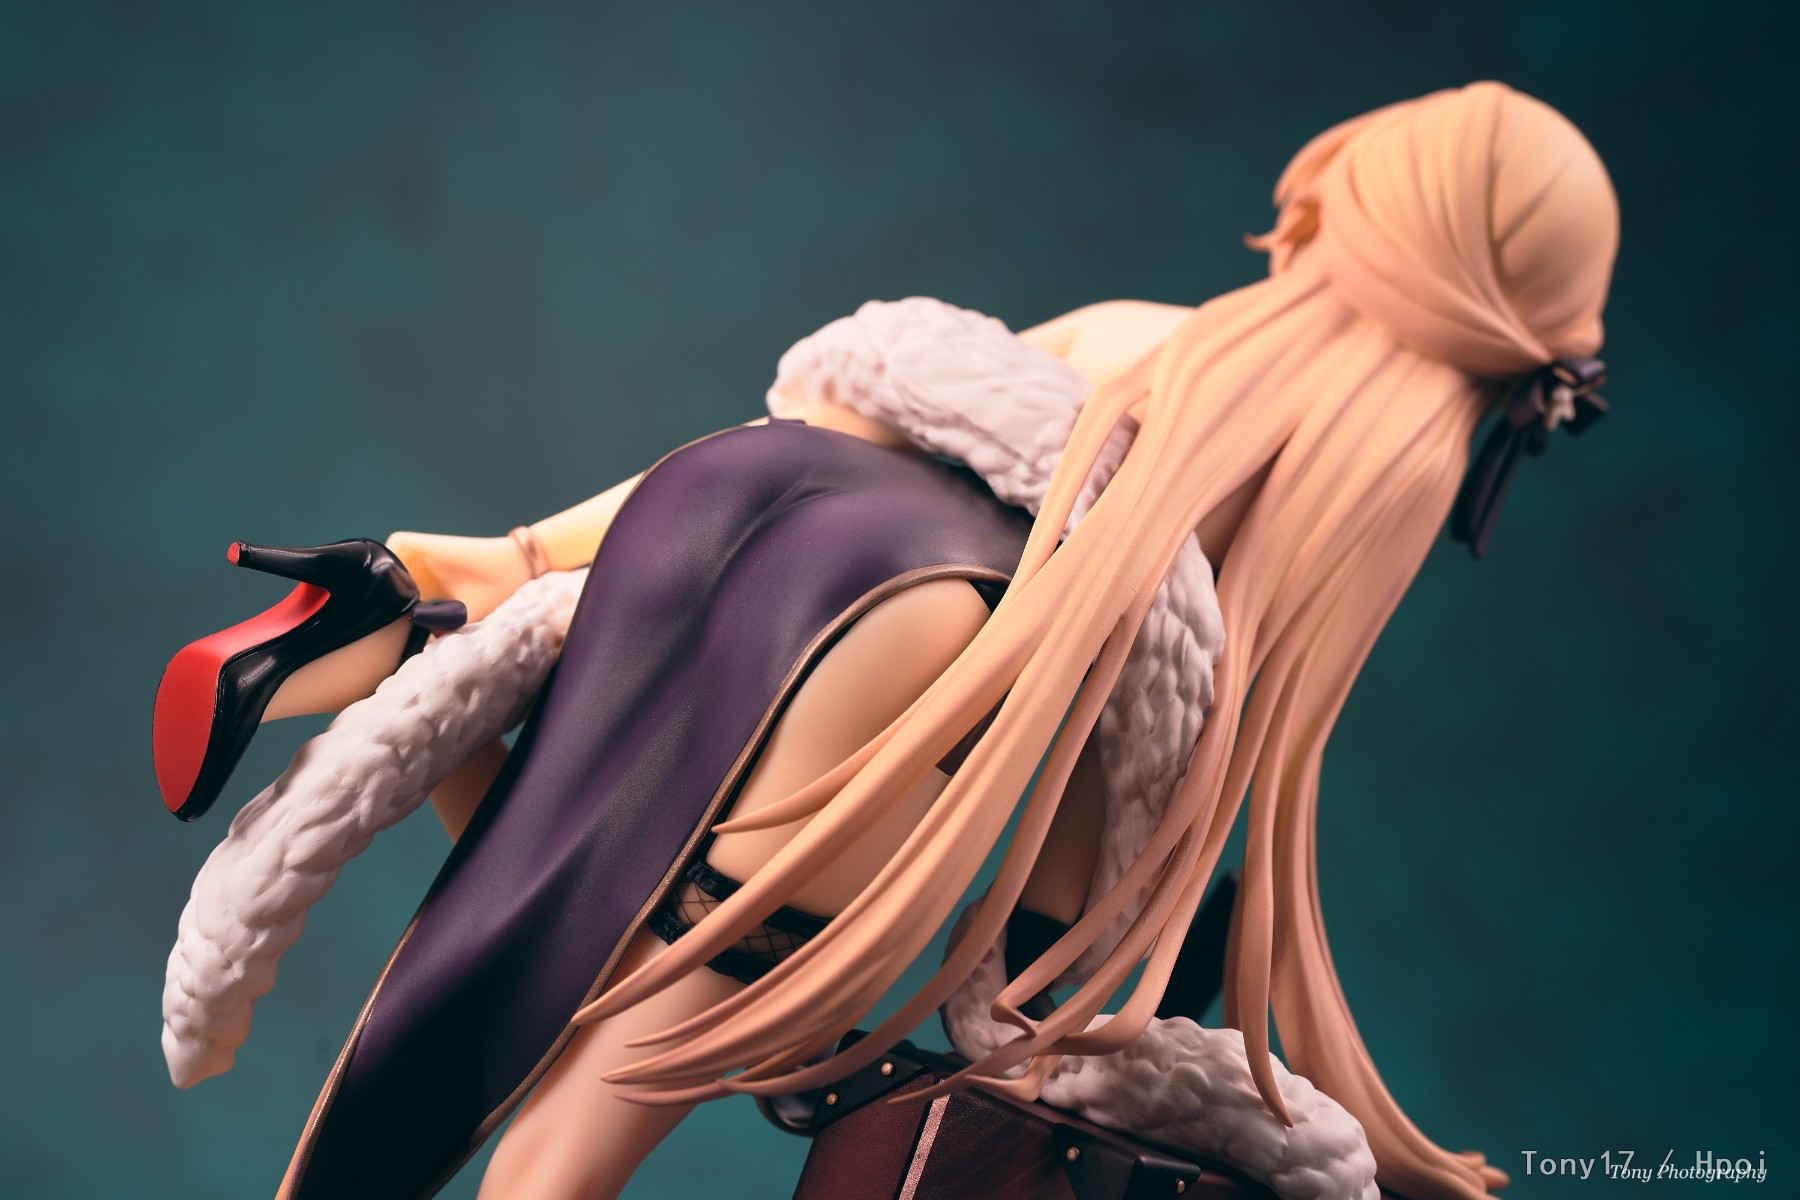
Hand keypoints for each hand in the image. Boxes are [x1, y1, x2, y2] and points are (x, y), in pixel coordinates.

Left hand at [385, 530, 533, 622]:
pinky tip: (396, 578)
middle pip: (390, 582)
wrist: (515, 569)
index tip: (391, 631)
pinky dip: (390, 555)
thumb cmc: (495, 595)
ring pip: (389, 562)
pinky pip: (398, 542)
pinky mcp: (429, 544)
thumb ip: (438, 632)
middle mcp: (427, 573)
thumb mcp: (463, 620)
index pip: (401, 603)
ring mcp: (427, 557)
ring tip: (388, 597)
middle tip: (383, 616)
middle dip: (383, 597)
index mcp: (434, 591)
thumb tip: (414, 649)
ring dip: (385, 577)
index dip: (392, 615)